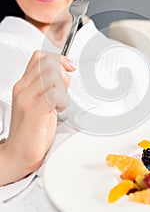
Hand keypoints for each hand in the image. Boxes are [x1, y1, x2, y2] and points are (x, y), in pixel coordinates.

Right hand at [0, 50, 75, 184]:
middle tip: (64, 90)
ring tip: (60, 103)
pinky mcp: (33, 112)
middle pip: (48, 63)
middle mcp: (23, 89)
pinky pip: (53, 94)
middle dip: (63, 74)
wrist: (18, 154)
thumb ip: (50, 85)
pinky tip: (59, 109)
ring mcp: (27, 100)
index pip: (40, 57)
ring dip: (63, 88)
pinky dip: (62, 100)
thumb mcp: (41, 101)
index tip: (69, 68)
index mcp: (24, 84)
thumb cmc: (32, 130)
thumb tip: (65, 71)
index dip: (59, 59)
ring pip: (52, 76)